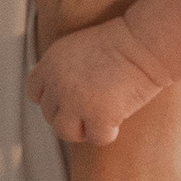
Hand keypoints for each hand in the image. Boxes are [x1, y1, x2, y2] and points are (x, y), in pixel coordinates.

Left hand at [28, 16, 162, 145]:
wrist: (145, 44)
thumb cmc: (123, 43)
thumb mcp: (78, 48)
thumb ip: (62, 70)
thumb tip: (58, 96)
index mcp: (51, 63)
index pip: (35, 93)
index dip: (53, 100)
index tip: (68, 101)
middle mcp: (57, 83)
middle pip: (50, 115)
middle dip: (70, 115)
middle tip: (91, 109)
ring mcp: (75, 101)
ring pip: (65, 132)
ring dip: (83, 130)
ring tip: (100, 120)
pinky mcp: (98, 116)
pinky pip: (97, 138)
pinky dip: (109, 133)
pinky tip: (118, 120)